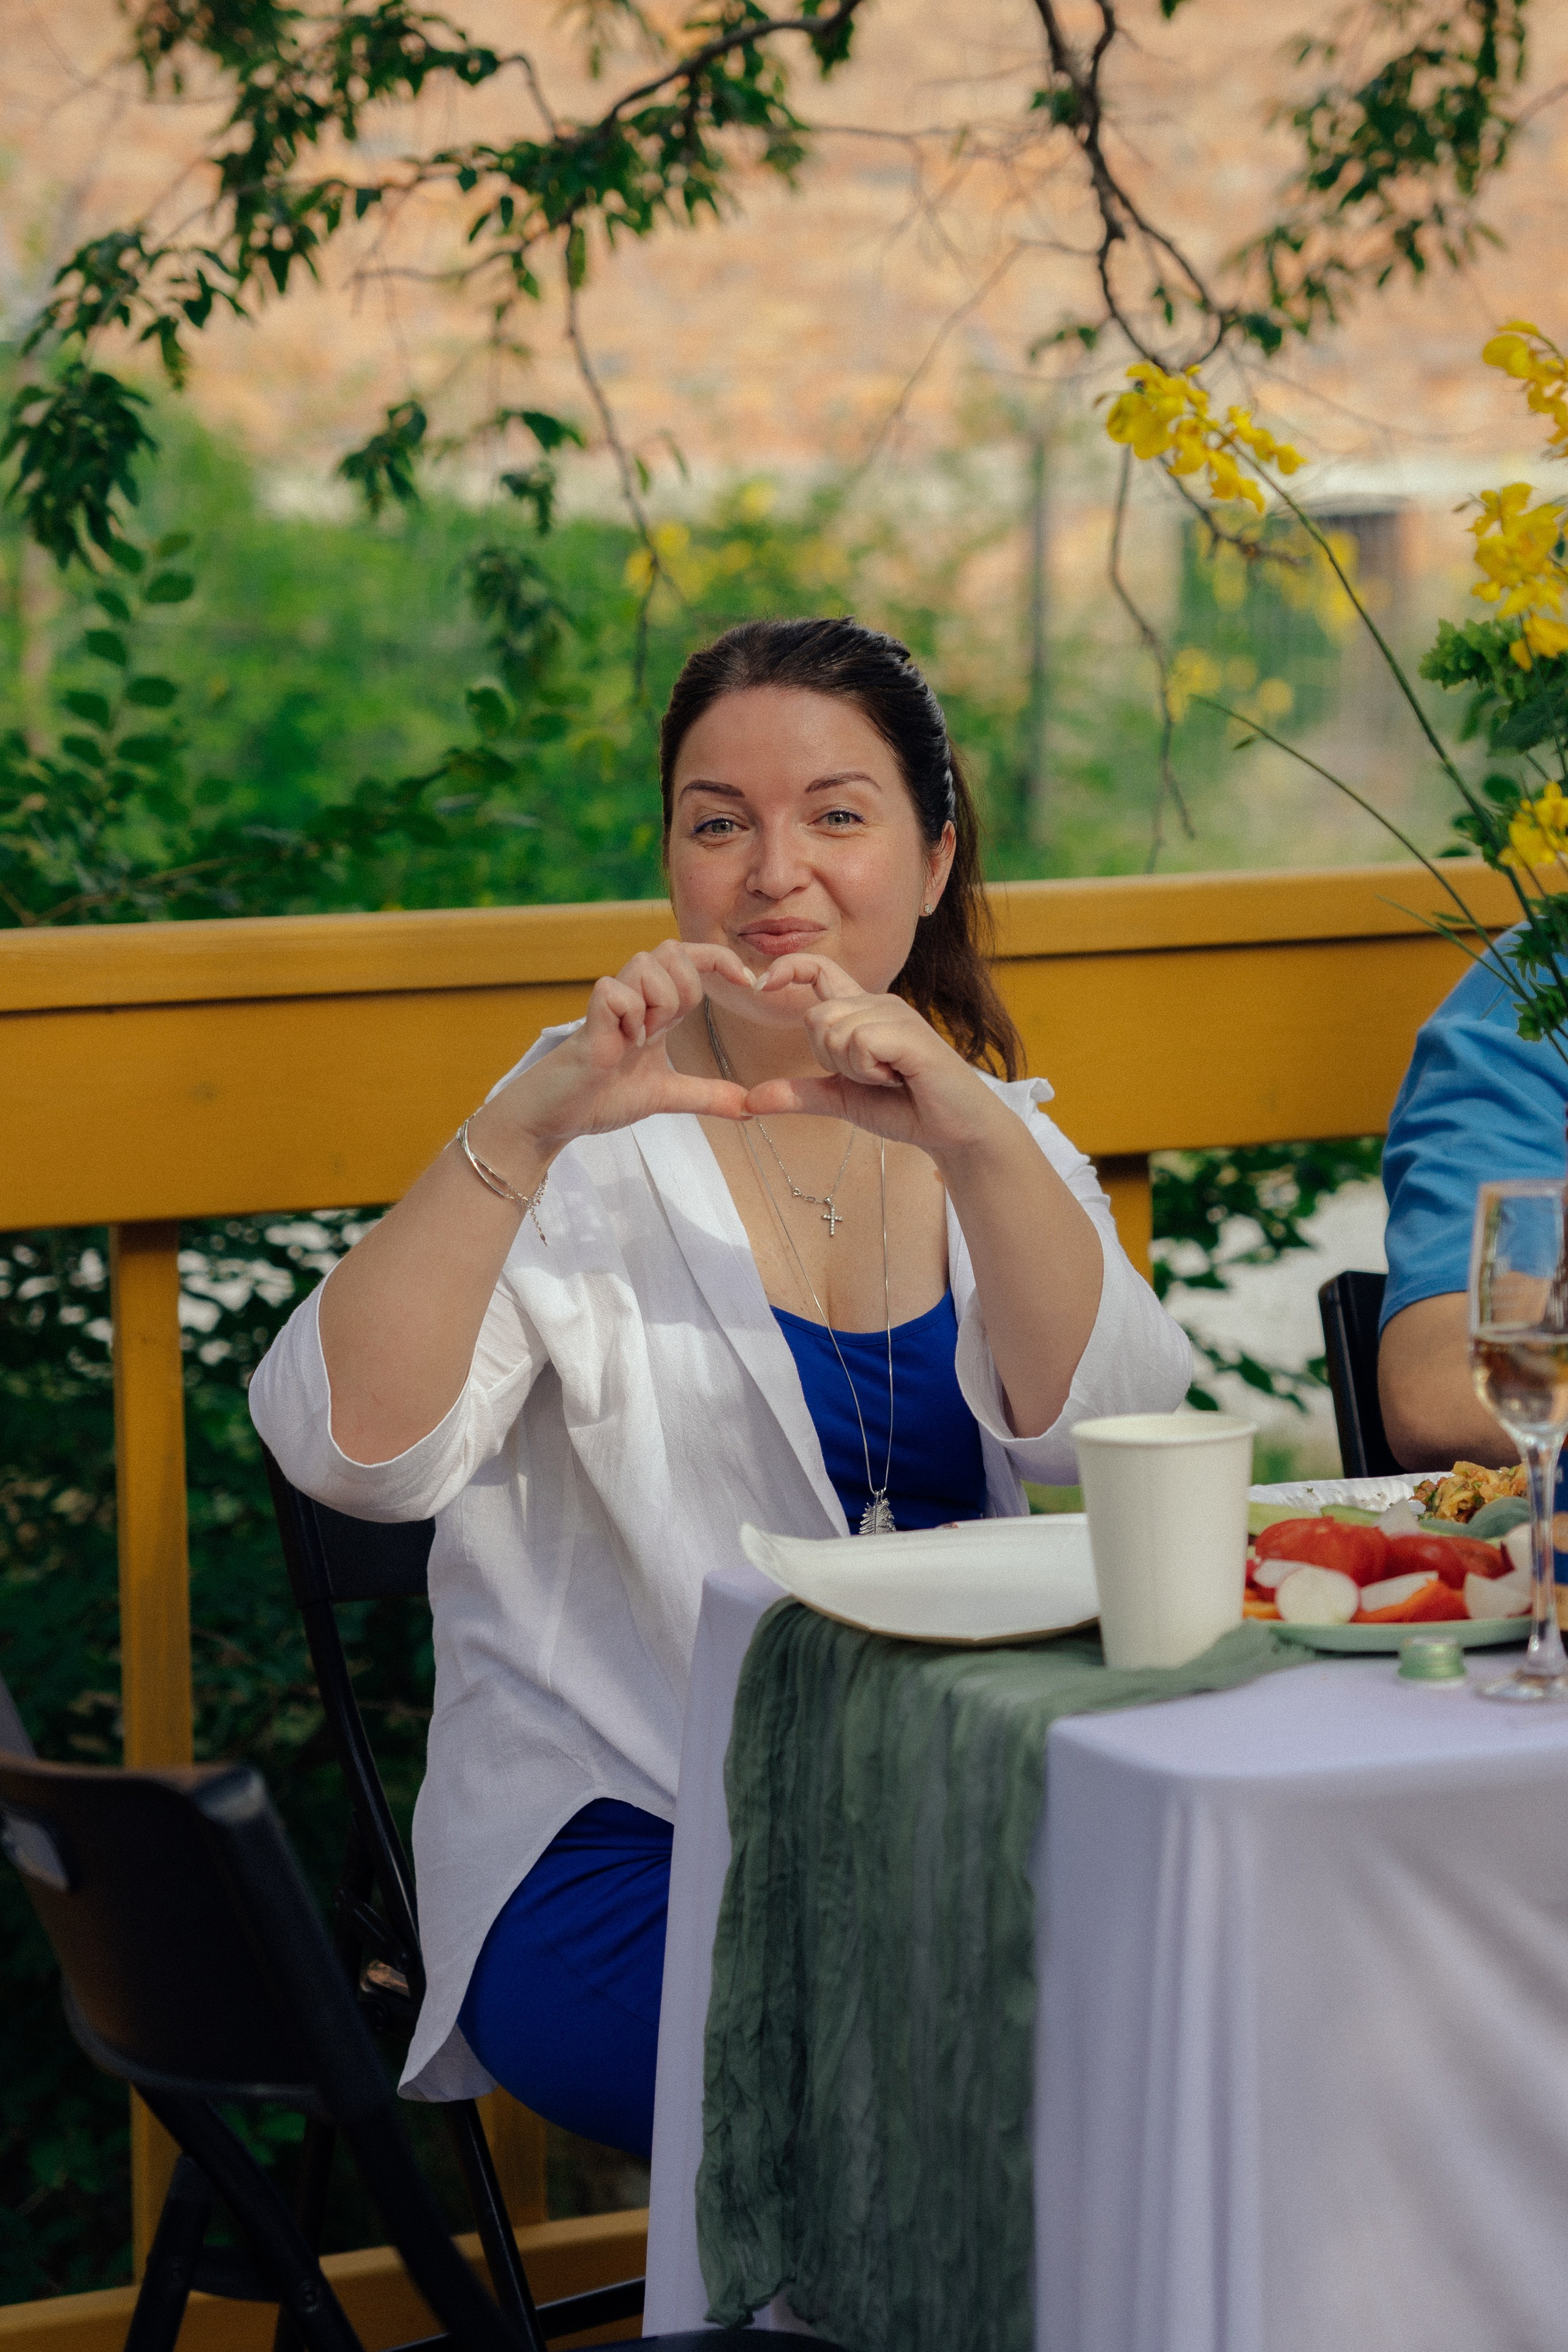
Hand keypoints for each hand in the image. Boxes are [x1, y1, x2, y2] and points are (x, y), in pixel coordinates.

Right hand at [474, 939, 753, 1163]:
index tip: (747, 982)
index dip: (721, 959)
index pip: (691, 958)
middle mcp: (634, 997)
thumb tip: (751, 1107)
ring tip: (638, 1041)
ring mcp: (611, 1004)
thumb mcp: (667, 1096)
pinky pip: (617, 991)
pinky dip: (629, 1019)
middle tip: (665, 1030)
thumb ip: (707, 1096)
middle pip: (672, 950)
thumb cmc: (602, 1097)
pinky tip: (619, 1046)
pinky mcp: (590, 1018)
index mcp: (656, 1009)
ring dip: (655, 1004)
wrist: (557, 1117)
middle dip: (683, 989)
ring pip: (646, 963)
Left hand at [740, 954, 1006, 1163]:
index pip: (819, 970)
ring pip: (834, 1031)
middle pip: (815, 1018)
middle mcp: (878, 1003)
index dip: (788, 968)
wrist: (953, 1130)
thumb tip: (748, 1100)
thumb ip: (798, 1094)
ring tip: (887, 1077)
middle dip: (829, 1058)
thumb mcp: (841, 1099)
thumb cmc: (904, 1107)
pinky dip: (869, 1070)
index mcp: (861, 1011)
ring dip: (852, 1068)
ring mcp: (895, 1015)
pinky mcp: (909, 1033)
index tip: (760, 984)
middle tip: (868, 1076)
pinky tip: (896, 1077)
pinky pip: (860, 1042)